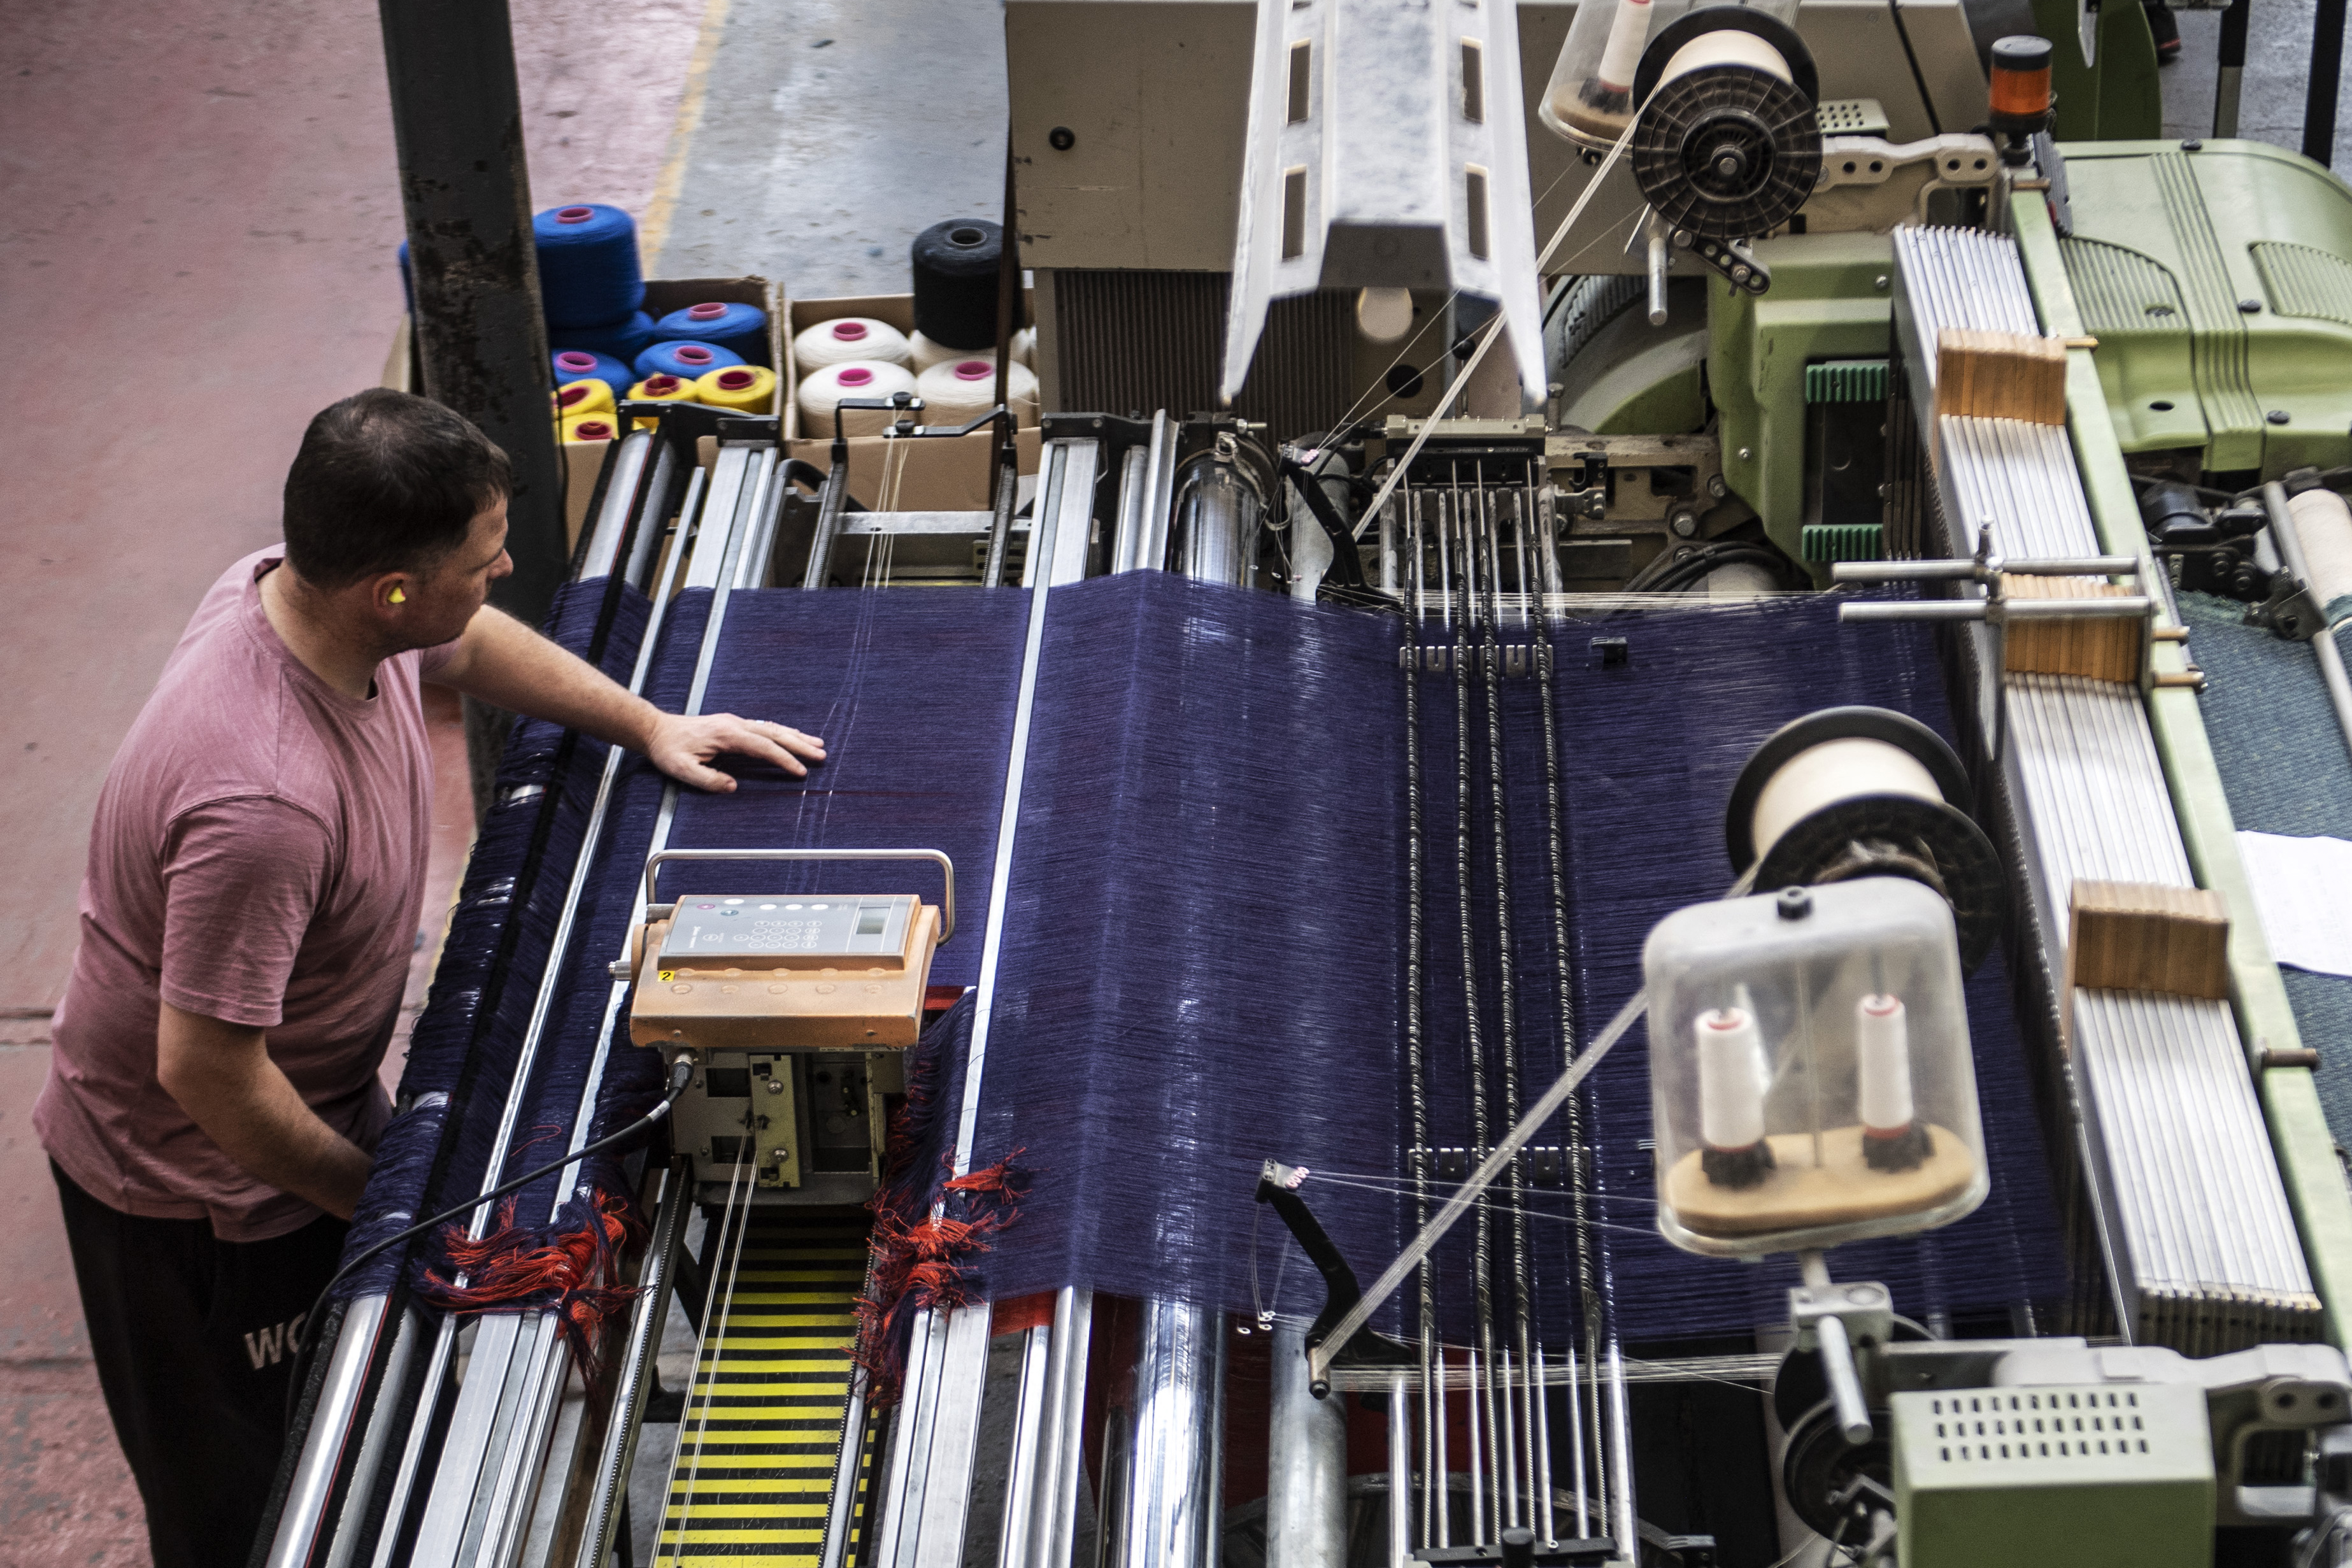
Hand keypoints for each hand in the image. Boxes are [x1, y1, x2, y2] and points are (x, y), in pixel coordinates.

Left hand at [644, 712, 825, 790]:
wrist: (657, 730)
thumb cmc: (669, 750)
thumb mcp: (683, 770)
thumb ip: (709, 780)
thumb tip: (733, 786)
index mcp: (727, 735)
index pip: (764, 747)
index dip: (784, 759)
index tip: (800, 771)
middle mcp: (735, 725)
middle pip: (775, 734)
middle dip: (800, 744)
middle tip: (821, 754)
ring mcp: (735, 723)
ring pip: (772, 728)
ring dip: (795, 736)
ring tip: (816, 744)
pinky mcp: (733, 725)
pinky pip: (764, 727)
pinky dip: (782, 733)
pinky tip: (791, 737)